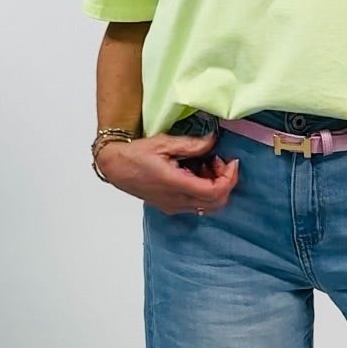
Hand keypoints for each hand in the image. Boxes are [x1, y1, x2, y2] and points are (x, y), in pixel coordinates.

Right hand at [96, 129, 238, 214]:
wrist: (114, 167)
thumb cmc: (136, 153)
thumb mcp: (165, 143)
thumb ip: (192, 144)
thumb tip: (213, 140)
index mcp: (176, 184)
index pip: (214, 192)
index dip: (229, 178)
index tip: (232, 161)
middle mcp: (176, 201)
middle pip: (216, 203)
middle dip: (225, 182)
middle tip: (218, 161)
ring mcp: (173, 207)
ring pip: (208, 206)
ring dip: (215, 187)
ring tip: (205, 164)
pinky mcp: (170, 207)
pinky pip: (197, 205)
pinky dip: (204, 191)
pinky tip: (195, 173)